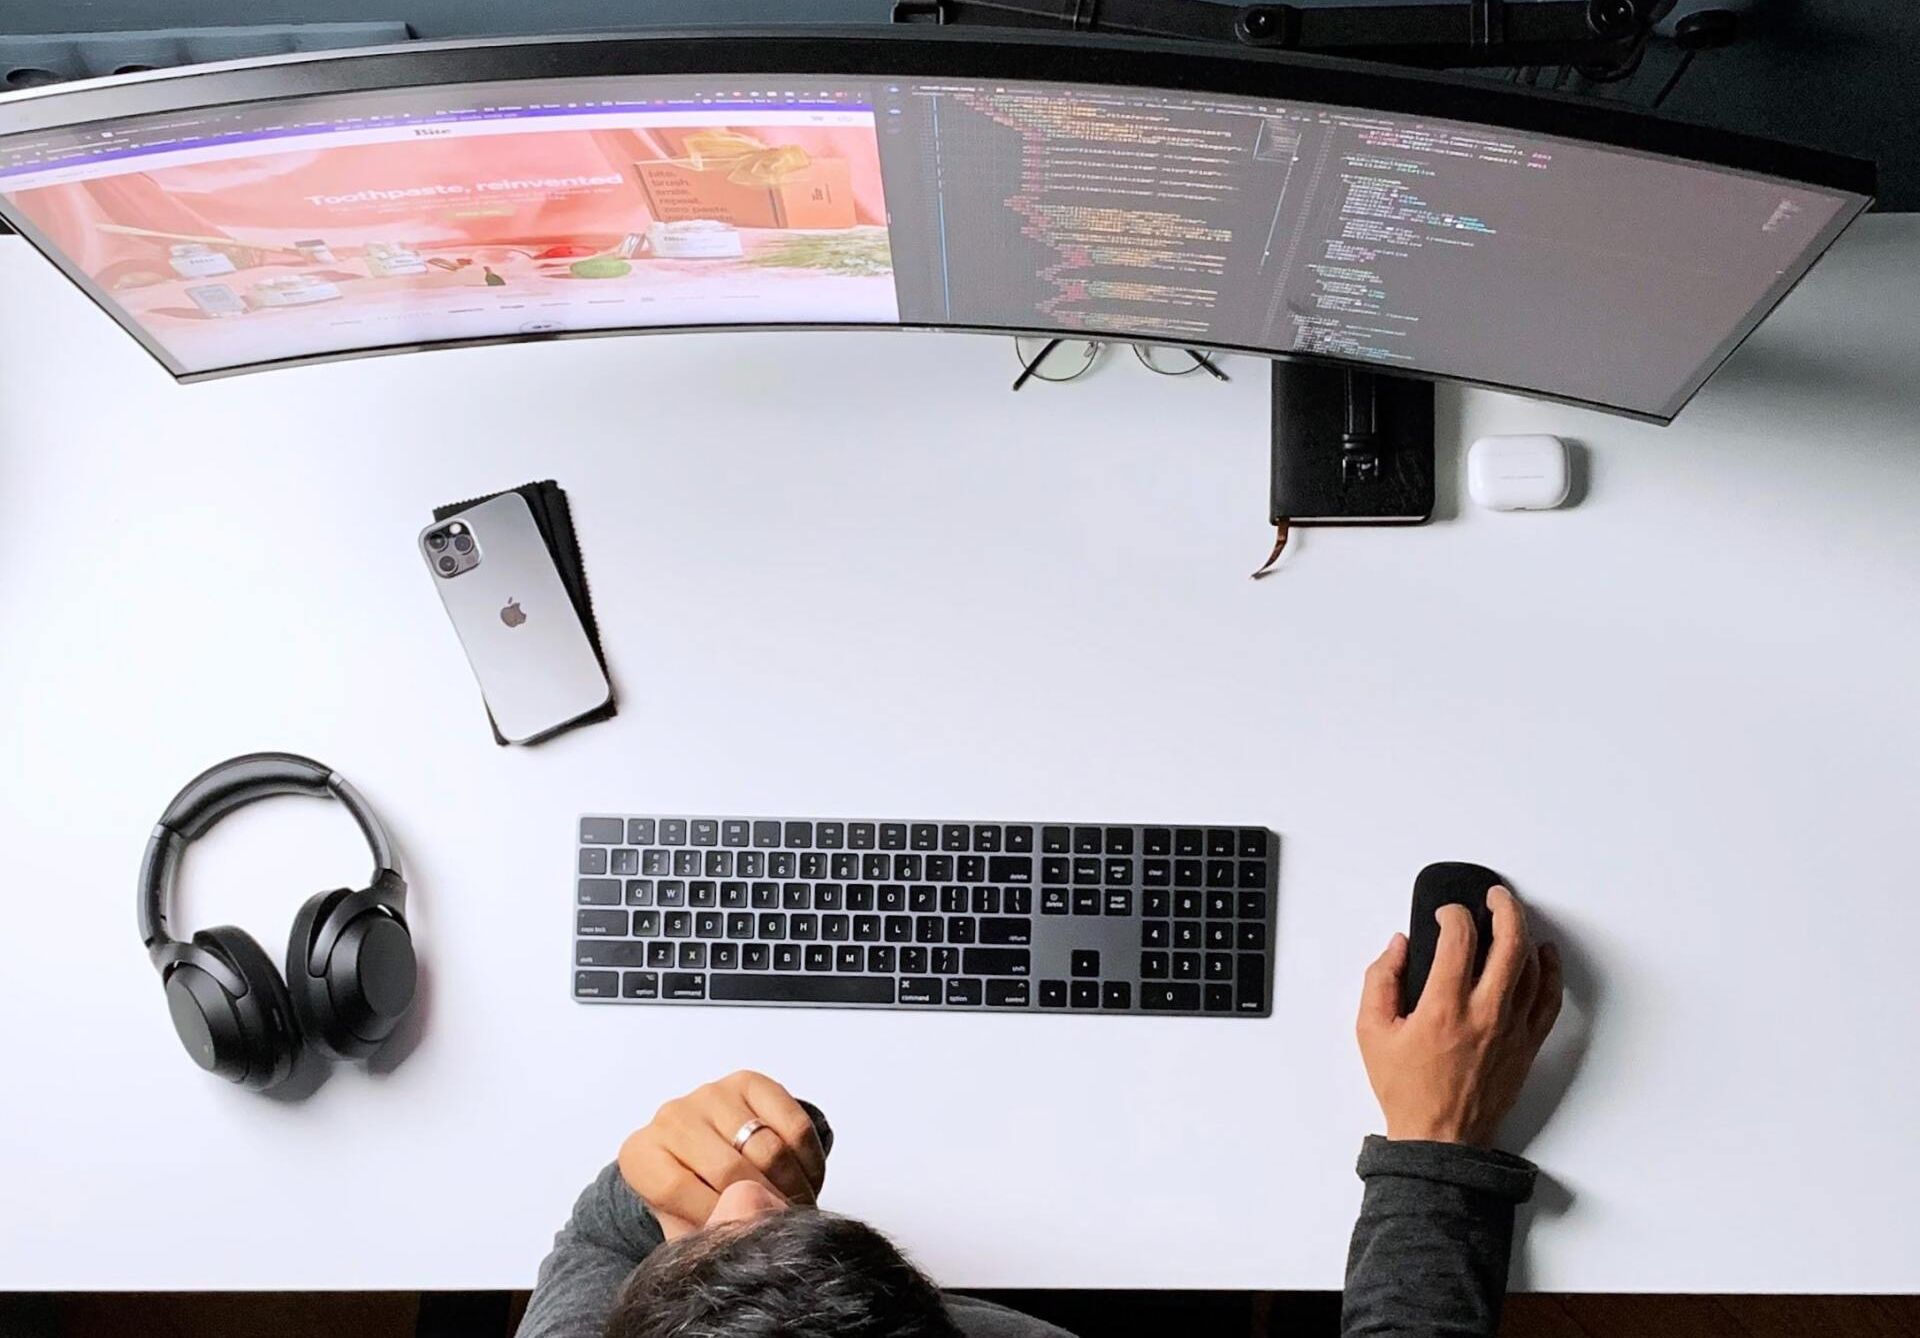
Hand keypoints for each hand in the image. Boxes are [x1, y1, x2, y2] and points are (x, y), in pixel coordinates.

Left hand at [617, 1070, 828, 1238]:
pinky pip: (795, 1126)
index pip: (678, 1191)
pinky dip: (809, 1162)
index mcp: (641, 1157)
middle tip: (784, 1230)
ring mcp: (712, 1095)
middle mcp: (671, 1118)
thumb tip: (745, 1227)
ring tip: (799, 1209)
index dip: (719, 1221)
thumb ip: (707, 1234)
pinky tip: (807, 1180)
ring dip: (794, 1188)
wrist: (709, 1160)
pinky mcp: (750, 1083)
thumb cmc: (694, 1201)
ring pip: (770, 1149)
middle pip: (730, 1170)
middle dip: (765, 1208)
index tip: (748, 1241)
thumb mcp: (688, 1230)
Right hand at [1357, 886, 1562, 1147]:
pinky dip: (1550, 971)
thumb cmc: (1406, 1089)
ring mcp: (1512, 1030)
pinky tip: (1544, 955)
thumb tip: (1399, 946)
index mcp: (1443, 1009)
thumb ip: (1380, 979)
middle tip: (1494, 896)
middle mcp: (1485, 1014)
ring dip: (1524, 933)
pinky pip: (1549, 999)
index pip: (1459, 939)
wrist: (1440, 1140)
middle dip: (1504, 907)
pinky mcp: (1527, 1045)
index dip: (1453, 914)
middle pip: (1509, 942)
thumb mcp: (1371, 1031)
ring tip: (1512, 917)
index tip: (1445, 914)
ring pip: (1532, 967)